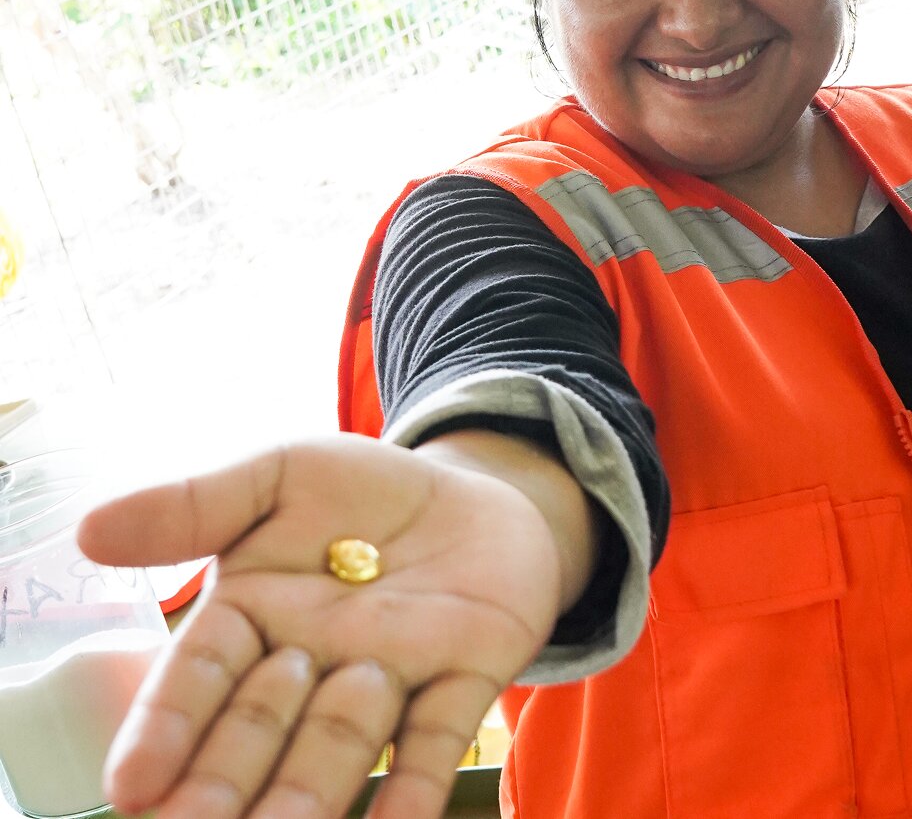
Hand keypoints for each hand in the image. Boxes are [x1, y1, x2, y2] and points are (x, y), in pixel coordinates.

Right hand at [77, 434, 566, 818]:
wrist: (471, 494)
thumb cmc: (364, 491)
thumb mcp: (279, 476)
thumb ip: (198, 505)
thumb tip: (87, 531)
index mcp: (256, 617)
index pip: (200, 679)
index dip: (167, 728)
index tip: (132, 783)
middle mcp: (313, 665)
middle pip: (262, 731)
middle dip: (227, 780)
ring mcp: (389, 679)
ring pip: (342, 745)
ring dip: (311, 791)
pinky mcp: (460, 681)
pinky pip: (436, 736)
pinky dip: (416, 783)